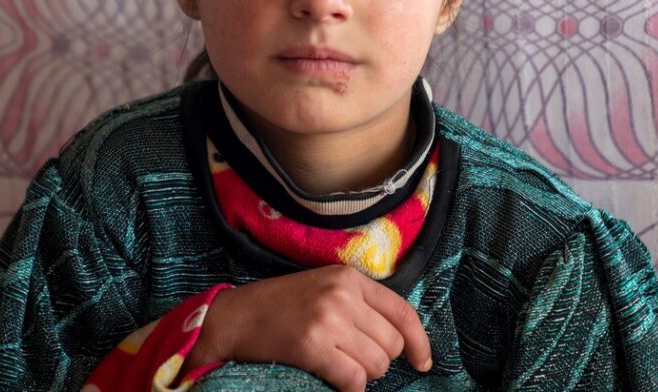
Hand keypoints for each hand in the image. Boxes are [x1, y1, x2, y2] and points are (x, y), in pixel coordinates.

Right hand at [188, 265, 431, 391]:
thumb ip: (360, 304)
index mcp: (349, 278)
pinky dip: (349, 389)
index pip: (403, 312)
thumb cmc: (281, 307)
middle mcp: (342, 295)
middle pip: (391, 345)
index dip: (419, 342)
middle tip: (350, 359)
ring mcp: (327, 319)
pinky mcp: (312, 345)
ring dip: (362, 375)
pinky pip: (353, 381)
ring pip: (376, 366)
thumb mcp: (325, 288)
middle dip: (378, 361)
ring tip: (337, 365)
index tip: (422, 362)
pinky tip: (331, 379)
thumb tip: (401, 340)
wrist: (235, 317)